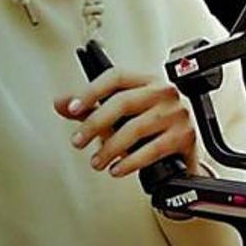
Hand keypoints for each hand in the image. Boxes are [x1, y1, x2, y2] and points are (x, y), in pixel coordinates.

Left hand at [54, 69, 199, 177]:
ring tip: (97, 161)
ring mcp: (176, 113)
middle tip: (78, 141)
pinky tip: (117, 168)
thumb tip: (61, 103)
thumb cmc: (151, 126)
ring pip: (136, 128)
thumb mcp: (121, 114)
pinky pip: (152, 150)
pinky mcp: (184, 136)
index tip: (73, 108)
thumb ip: (91, 108)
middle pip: (123, 101)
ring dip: (110, 148)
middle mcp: (164, 92)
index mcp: (147, 80)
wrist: (184, 150)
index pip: (116, 76)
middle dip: (95, 123)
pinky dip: (130, 162)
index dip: (91, 91)